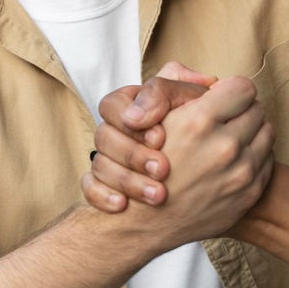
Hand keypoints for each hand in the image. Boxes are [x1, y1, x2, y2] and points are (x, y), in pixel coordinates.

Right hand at [81, 76, 271, 250]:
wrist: (145, 220)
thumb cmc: (146, 162)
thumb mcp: (156, 116)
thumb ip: (184, 87)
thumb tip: (217, 82)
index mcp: (200, 121)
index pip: (244, 88)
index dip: (230, 91)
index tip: (221, 99)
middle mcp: (225, 147)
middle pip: (257, 109)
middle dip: (241, 111)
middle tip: (224, 119)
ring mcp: (240, 173)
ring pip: (267, 133)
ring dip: (251, 132)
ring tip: (229, 138)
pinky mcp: (249, 194)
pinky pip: (268, 161)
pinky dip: (254, 157)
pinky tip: (233, 160)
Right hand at [85, 63, 217, 210]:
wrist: (199, 174)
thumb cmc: (198, 128)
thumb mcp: (193, 103)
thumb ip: (188, 90)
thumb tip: (198, 82)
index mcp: (133, 105)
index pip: (113, 103)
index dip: (134, 118)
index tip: (161, 137)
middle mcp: (117, 130)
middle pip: (104, 135)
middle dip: (134, 154)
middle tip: (163, 169)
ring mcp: (108, 158)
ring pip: (98, 165)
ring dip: (127, 180)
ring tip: (158, 196)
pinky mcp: (103, 185)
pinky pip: (89, 188)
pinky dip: (102, 196)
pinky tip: (122, 205)